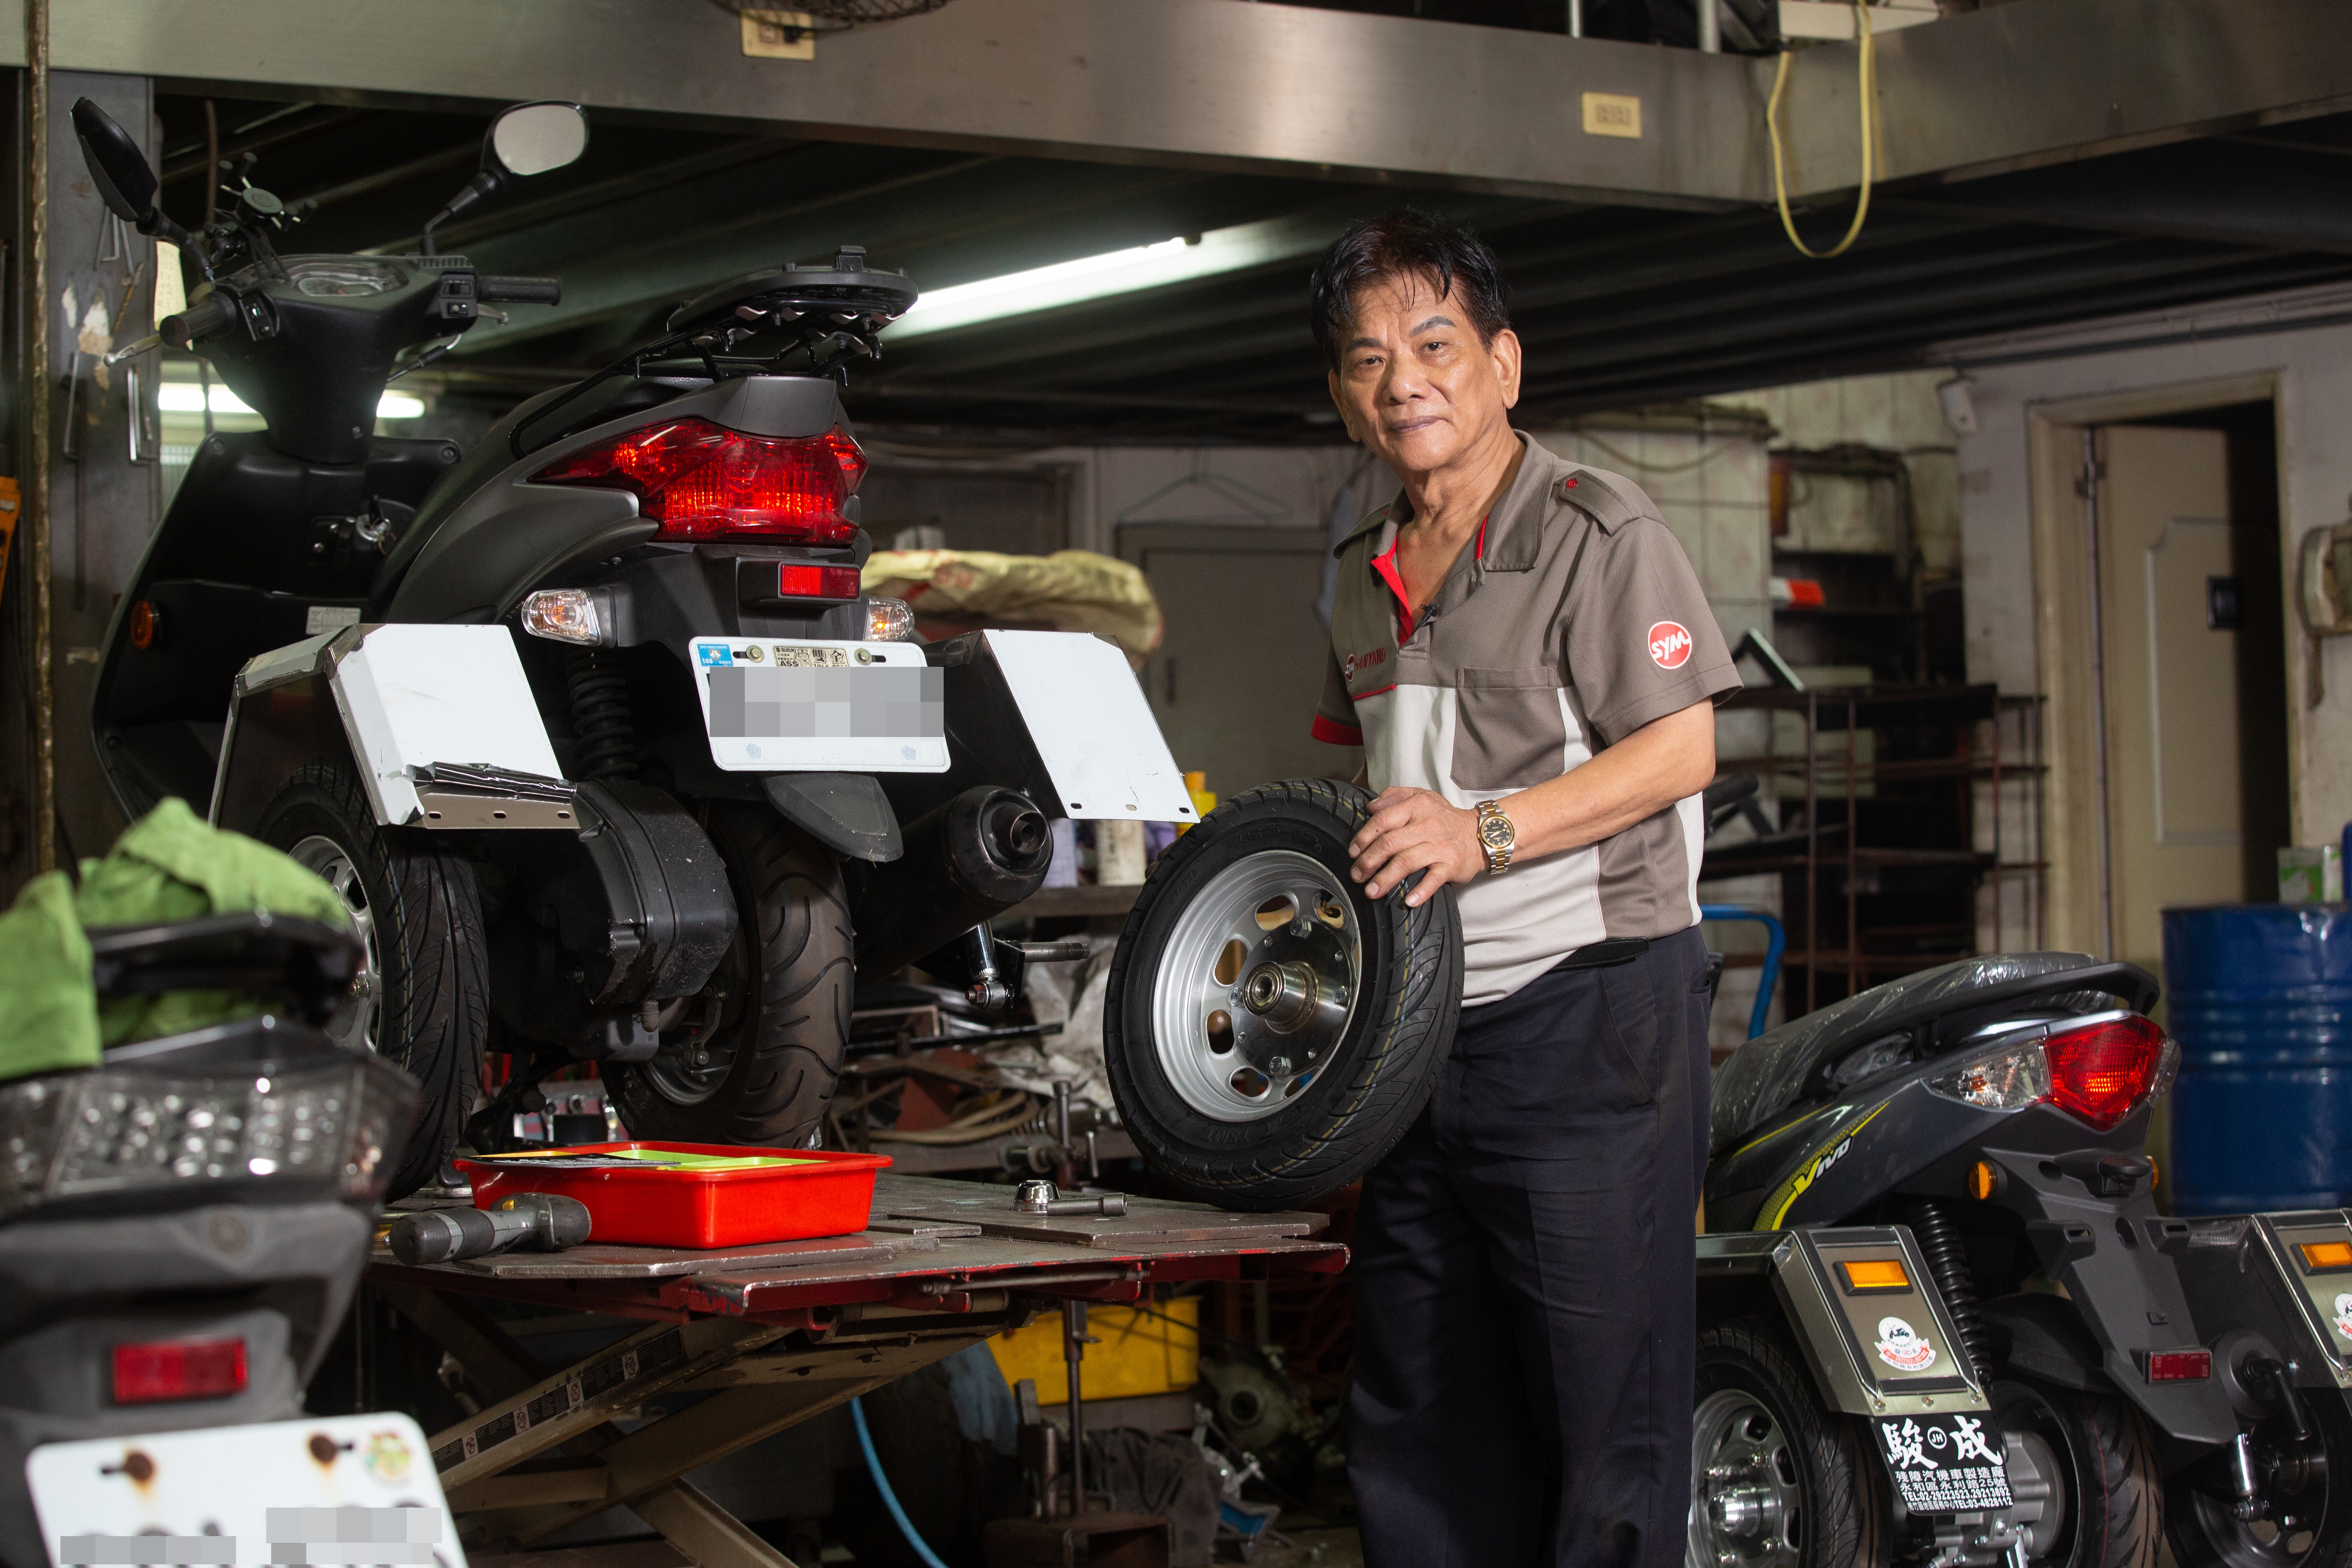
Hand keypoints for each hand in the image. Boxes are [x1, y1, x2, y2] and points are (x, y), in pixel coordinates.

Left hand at [1348, 787, 1485, 905]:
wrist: (1478, 834)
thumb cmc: (1443, 818)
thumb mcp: (1421, 797)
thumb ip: (1394, 796)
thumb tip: (1371, 806)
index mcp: (1416, 806)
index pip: (1383, 820)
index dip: (1364, 837)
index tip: (1353, 852)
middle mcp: (1427, 824)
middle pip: (1389, 843)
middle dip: (1368, 861)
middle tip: (1357, 875)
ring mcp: (1439, 846)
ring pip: (1405, 862)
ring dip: (1385, 879)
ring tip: (1371, 891)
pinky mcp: (1451, 864)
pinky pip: (1433, 879)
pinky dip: (1421, 891)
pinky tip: (1408, 901)